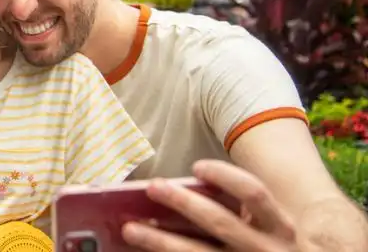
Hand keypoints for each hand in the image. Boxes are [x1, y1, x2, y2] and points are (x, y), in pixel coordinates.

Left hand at [121, 159, 297, 251]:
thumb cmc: (273, 249)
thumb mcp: (272, 229)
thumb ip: (244, 212)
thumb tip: (187, 189)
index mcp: (279, 227)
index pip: (254, 194)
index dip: (226, 177)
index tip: (196, 167)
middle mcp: (266, 249)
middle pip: (220, 222)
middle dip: (183, 203)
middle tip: (153, 186)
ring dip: (161, 241)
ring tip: (131, 229)